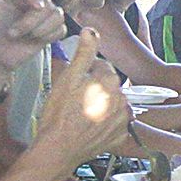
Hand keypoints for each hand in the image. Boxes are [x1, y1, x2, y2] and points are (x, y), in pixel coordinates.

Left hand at [0, 0, 65, 77]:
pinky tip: (34, 40)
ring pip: (56, 16)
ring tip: (21, 37)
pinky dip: (49, 36)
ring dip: (39, 30)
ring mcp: (45, 15)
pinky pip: (60, 29)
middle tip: (12, 33)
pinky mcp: (52, 29)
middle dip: (30, 21)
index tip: (34, 6)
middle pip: (46, 3)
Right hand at [32, 31, 128, 167]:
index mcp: (109, 82)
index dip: (86, 72)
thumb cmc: (58, 114)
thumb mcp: (67, 78)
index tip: (75, 83)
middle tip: (75, 100)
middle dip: (95, 88)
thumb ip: (83, 53)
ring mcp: (123, 119)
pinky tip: (89, 125)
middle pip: (109, 85)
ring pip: (113, 102)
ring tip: (81, 114)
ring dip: (101, 104)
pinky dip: (106, 122)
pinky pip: (116, 122)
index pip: (102, 67)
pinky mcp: (120, 135)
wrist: (58, 149)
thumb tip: (91, 31)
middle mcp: (121, 99)